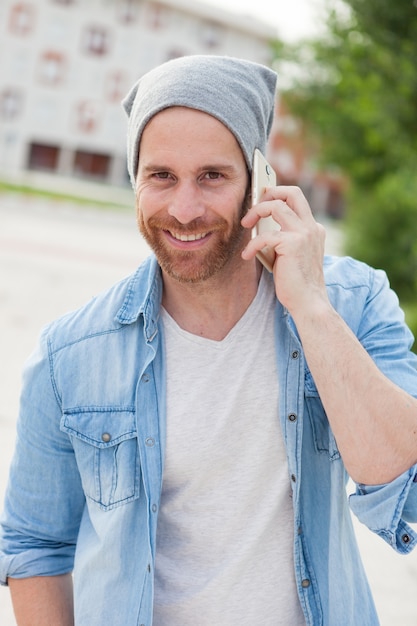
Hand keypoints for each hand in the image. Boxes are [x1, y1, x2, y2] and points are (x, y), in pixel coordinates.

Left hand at [241, 186, 328, 316]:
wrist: (308, 302)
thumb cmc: (295, 283)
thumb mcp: (289, 254)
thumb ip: (280, 238)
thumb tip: (258, 226)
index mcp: (313, 228)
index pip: (296, 200)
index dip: (277, 196)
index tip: (261, 202)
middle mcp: (311, 227)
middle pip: (292, 192)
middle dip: (269, 193)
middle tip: (254, 207)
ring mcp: (304, 233)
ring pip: (276, 205)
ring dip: (256, 212)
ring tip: (245, 225)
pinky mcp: (293, 243)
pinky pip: (265, 235)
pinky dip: (252, 245)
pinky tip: (246, 255)